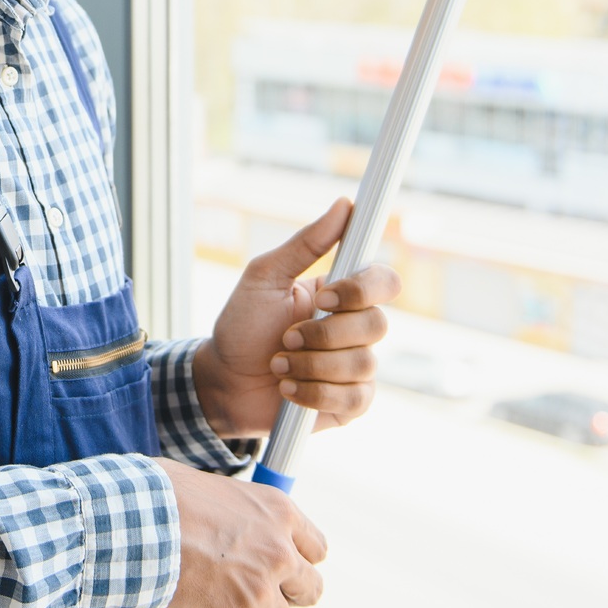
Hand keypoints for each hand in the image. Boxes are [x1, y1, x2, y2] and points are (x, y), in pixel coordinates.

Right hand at [162, 458, 326, 607]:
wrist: (136, 520)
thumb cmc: (163, 495)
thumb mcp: (218, 487)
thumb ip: (242, 510)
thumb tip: (234, 519)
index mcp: (278, 511)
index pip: (317, 549)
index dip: (297, 562)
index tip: (278, 567)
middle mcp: (279, 550)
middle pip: (311, 590)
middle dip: (285, 595)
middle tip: (255, 592)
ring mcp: (260, 587)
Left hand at [191, 198, 400, 440]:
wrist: (224, 381)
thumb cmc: (242, 325)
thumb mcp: (265, 277)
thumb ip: (305, 244)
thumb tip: (343, 205)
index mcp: (341, 294)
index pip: (384, 282)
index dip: (362, 289)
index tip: (324, 296)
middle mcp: (355, 329)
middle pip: (378, 325)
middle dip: (325, 333)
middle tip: (287, 338)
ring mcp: (356, 367)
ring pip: (363, 363)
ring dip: (310, 366)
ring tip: (278, 365)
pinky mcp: (350, 402)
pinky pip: (355, 398)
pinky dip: (315, 393)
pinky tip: (289, 390)